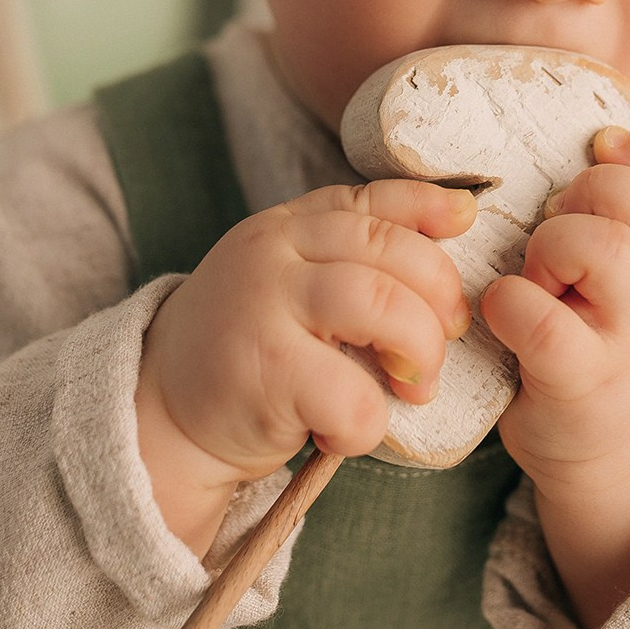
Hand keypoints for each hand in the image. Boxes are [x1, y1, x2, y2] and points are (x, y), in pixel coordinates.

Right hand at [137, 179, 476, 496]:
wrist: (162, 410)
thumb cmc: (250, 345)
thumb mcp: (292, 278)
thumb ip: (355, 251)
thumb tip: (460, 214)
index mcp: (289, 225)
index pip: (375, 199)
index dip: (431, 208)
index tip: (468, 224)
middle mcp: (275, 252)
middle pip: (394, 254)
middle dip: (439, 303)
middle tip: (439, 346)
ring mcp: (266, 306)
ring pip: (384, 309)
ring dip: (418, 356)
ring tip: (411, 388)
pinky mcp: (264, 372)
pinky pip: (352, 396)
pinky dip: (366, 423)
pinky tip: (341, 429)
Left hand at [480, 125, 629, 494]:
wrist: (611, 460)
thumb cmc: (596, 347)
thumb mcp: (627, 286)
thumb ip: (612, 224)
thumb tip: (577, 143)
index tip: (599, 146)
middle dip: (588, 195)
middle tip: (552, 225)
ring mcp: (619, 341)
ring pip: (609, 253)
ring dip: (555, 246)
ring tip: (534, 273)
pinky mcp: (575, 382)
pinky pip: (545, 323)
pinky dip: (511, 303)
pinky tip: (502, 310)